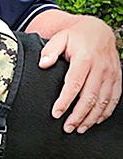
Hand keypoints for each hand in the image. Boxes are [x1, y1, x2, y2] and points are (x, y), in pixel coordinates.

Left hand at [38, 16, 120, 132]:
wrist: (98, 30)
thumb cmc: (75, 36)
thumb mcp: (60, 38)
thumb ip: (50, 51)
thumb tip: (43, 63)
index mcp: (84, 59)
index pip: (74, 84)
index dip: (65, 101)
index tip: (56, 113)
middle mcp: (100, 68)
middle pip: (90, 97)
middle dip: (78, 115)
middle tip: (68, 127)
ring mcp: (111, 74)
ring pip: (103, 101)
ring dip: (92, 117)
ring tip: (80, 128)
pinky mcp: (117, 78)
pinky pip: (114, 98)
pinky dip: (106, 112)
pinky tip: (96, 120)